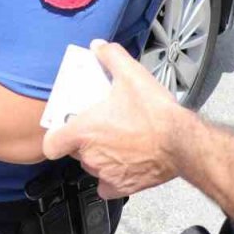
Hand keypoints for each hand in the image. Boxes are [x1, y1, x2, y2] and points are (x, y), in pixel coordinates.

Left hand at [41, 40, 183, 198]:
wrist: (182, 143)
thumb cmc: (156, 114)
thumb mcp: (131, 74)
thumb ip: (111, 57)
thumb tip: (99, 46)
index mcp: (85, 131)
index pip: (51, 143)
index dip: (55, 136)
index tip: (63, 130)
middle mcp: (91, 155)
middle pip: (75, 151)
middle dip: (85, 139)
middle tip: (101, 125)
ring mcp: (106, 173)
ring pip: (92, 166)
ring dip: (100, 156)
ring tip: (117, 140)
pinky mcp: (122, 186)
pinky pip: (107, 186)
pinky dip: (112, 178)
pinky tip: (122, 164)